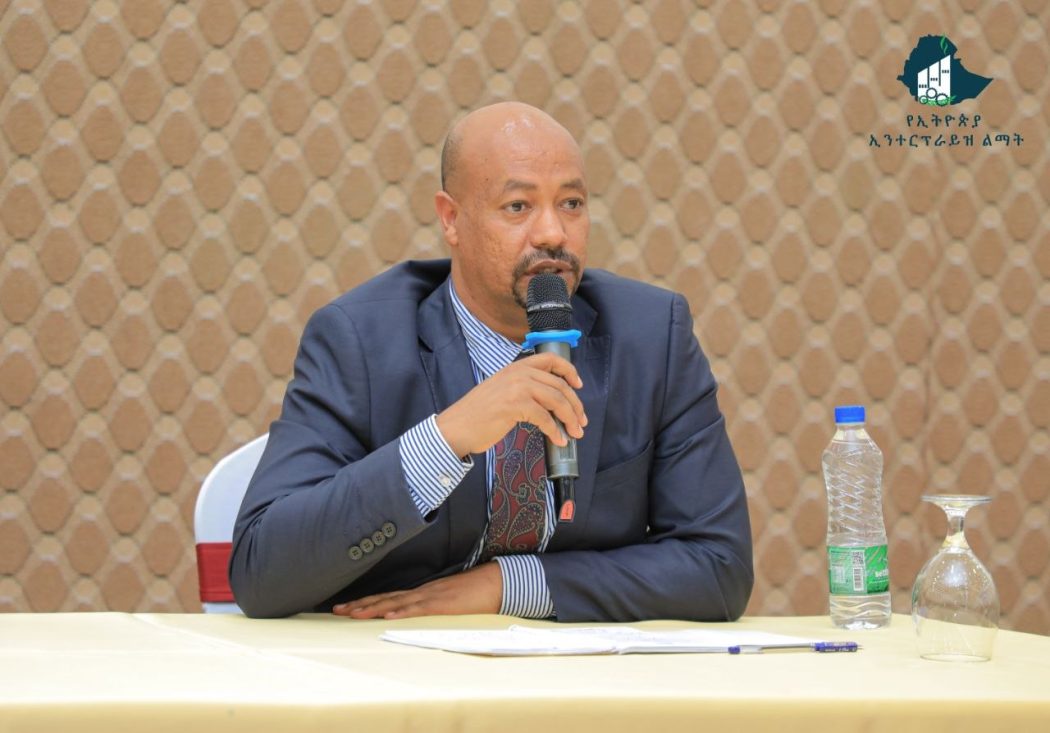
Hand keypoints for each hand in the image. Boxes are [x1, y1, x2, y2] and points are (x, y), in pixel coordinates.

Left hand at [332, 563, 502, 618]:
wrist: (497, 582)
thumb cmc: (475, 592)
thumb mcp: (447, 599)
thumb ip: (431, 605)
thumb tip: (413, 614)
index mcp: (422, 593)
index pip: (389, 597)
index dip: (367, 602)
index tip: (346, 607)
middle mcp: (422, 593)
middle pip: (386, 598)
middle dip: (360, 605)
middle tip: (337, 611)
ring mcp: (432, 597)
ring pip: (397, 603)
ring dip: (374, 608)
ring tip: (354, 614)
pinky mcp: (443, 604)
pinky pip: (420, 609)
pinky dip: (403, 612)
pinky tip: (389, 616)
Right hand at [436, 351, 586, 457]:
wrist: (457, 426)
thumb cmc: (478, 414)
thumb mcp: (502, 390)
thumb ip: (524, 388)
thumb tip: (551, 402)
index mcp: (516, 367)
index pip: (550, 360)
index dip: (569, 371)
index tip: (578, 386)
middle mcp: (518, 373)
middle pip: (559, 385)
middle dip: (575, 405)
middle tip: (581, 421)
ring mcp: (517, 388)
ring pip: (556, 400)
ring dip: (570, 419)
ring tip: (575, 433)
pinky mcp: (515, 405)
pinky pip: (545, 418)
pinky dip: (555, 431)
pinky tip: (558, 440)